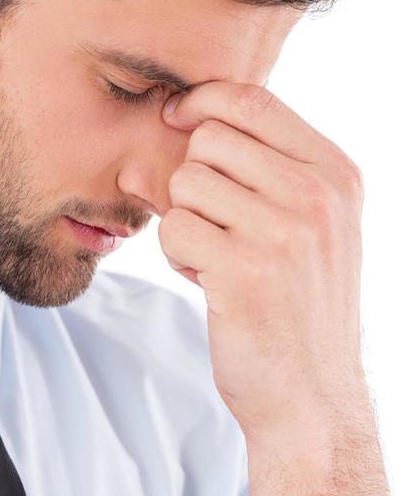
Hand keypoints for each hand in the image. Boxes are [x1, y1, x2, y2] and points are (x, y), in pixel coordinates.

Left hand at [159, 81, 368, 443]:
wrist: (312, 396)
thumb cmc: (296, 309)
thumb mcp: (299, 230)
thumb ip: (244, 177)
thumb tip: (158, 135)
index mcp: (337, 174)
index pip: (253, 99)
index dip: (201, 101)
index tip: (175, 119)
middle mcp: (317, 195)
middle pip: (209, 140)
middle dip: (194, 181)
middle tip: (214, 227)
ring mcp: (284, 231)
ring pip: (186, 183)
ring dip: (186, 222)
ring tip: (216, 259)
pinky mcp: (245, 270)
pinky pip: (174, 229)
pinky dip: (178, 256)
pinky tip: (208, 282)